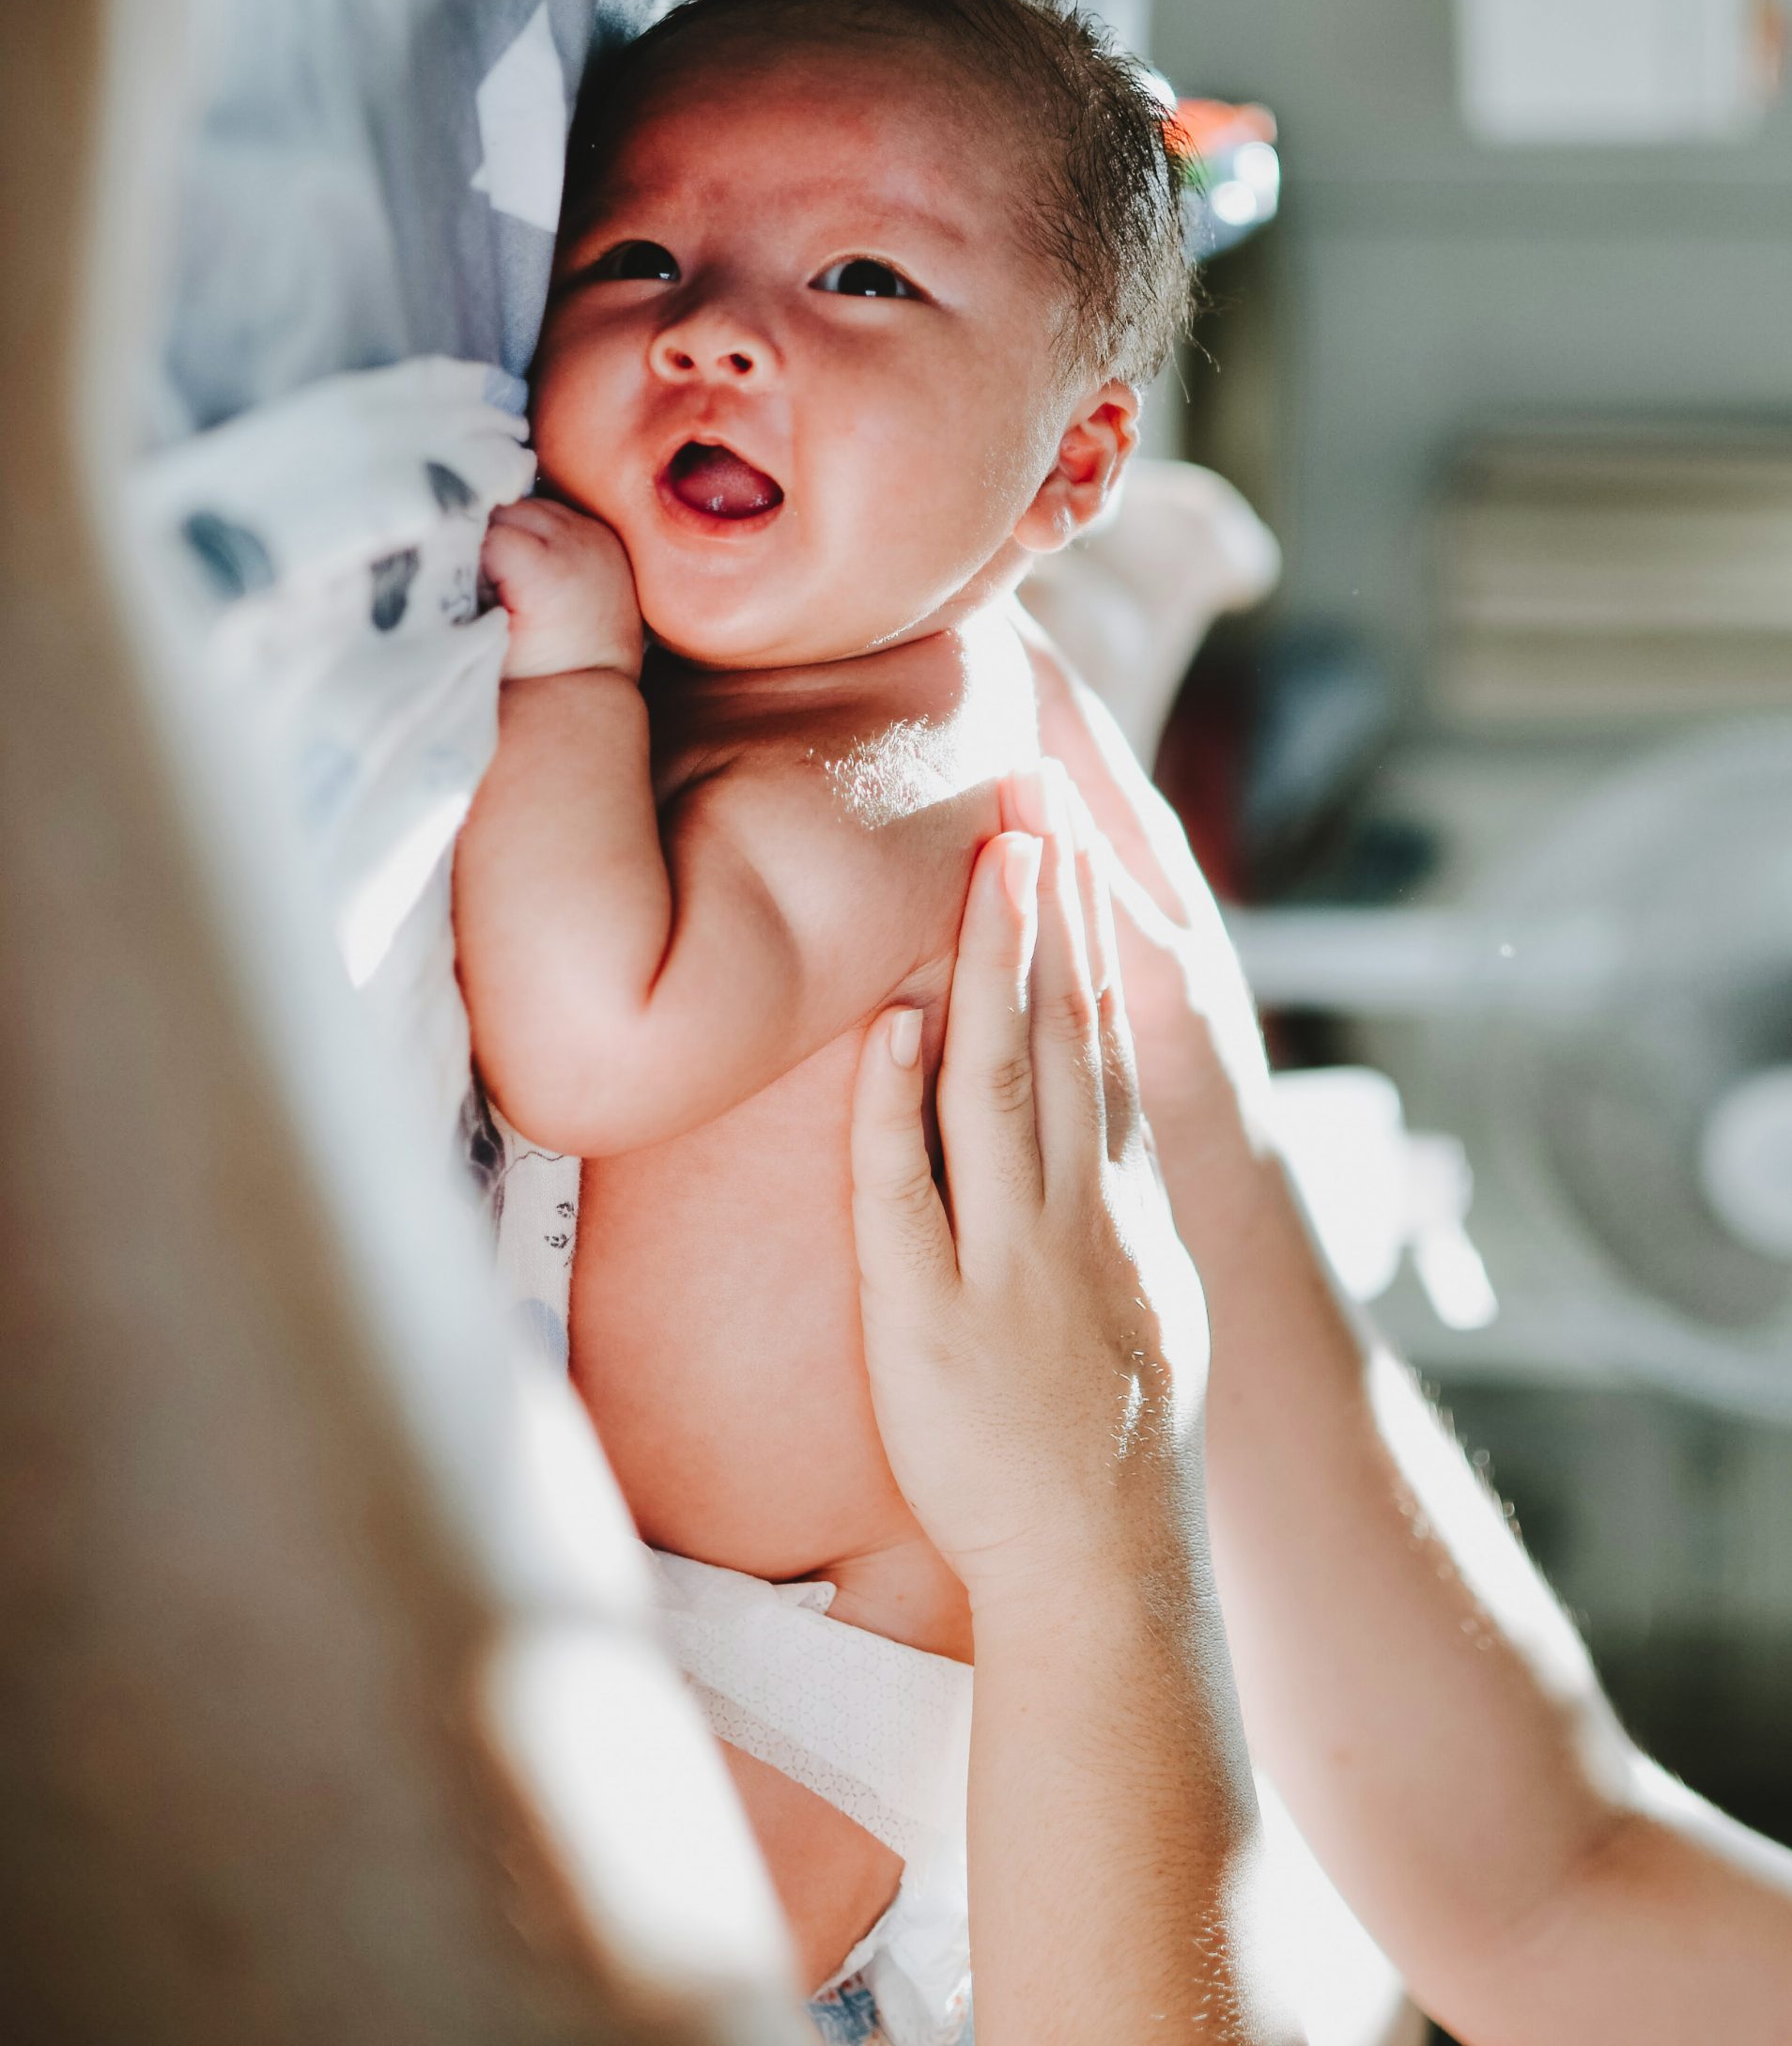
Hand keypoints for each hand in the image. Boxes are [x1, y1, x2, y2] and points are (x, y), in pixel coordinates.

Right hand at [482, 496, 642, 680]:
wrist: (594, 679)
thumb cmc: (534, 669)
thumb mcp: (486, 637)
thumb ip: (464, 590)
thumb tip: (441, 553)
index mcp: (547, 571)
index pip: (485, 531)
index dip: (466, 553)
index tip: (465, 581)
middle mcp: (577, 544)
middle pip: (507, 510)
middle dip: (485, 536)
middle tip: (479, 574)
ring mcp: (594, 536)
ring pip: (529, 505)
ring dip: (510, 527)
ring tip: (504, 568)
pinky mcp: (603, 534)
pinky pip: (556, 513)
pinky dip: (536, 528)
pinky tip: (528, 558)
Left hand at [849, 765, 1209, 1613]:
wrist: (1108, 1573)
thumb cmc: (1114, 1446)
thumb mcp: (1149, 1302)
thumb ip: (1112, 1201)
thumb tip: (1087, 1114)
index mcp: (1122, 1203)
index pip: (1101, 1038)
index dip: (1084, 932)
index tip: (1064, 836)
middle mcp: (1076, 1213)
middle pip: (1060, 1032)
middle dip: (1046, 905)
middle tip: (1028, 787)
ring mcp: (1010, 1264)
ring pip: (1000, 1087)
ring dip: (990, 968)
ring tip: (986, 859)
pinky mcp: (932, 1323)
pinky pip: (909, 1199)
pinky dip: (897, 1111)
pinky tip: (890, 1028)